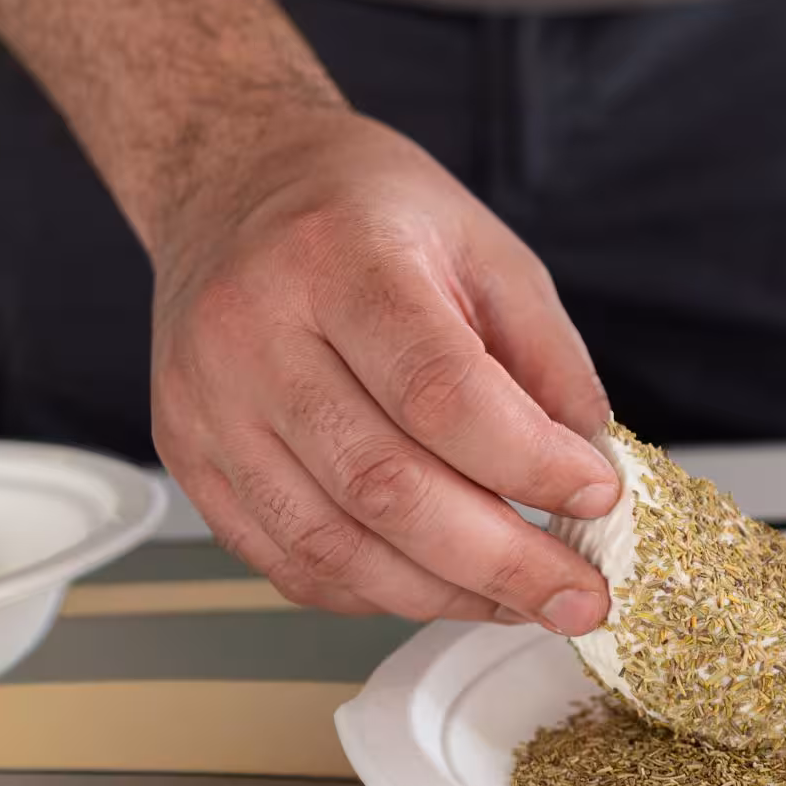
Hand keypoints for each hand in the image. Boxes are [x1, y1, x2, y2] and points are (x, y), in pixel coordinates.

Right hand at [150, 112, 617, 632]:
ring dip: (444, 593)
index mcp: (336, 259)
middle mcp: (252, 333)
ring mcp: (208, 405)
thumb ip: (545, 359)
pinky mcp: (190, 459)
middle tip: (578, 593)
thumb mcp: (483, 249)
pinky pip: (288, 562)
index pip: (438, 391)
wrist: (231, 185)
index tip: (595, 493)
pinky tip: (439, 584)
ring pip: (333, 545)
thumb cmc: (362, 212)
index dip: (527, 462)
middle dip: (500, 560)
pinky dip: (376, 592)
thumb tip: (592, 473)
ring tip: (520, 600)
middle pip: (384, 486)